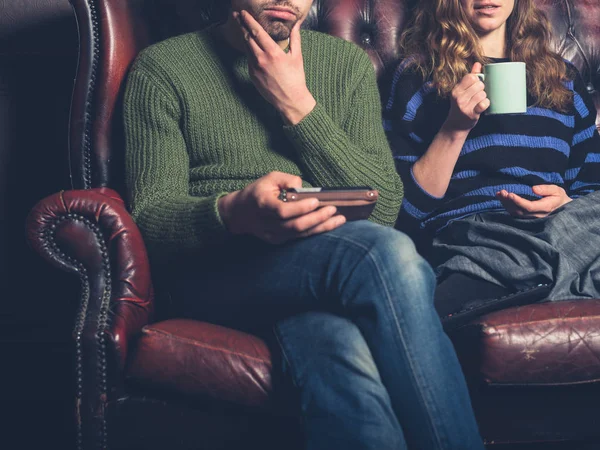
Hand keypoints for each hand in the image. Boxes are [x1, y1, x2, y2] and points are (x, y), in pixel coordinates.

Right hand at [218, 172, 345, 243]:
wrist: (239, 213)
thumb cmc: (257, 192)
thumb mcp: (269, 178)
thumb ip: (287, 179)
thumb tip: (304, 187)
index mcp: (262, 205)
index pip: (283, 211)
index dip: (301, 208)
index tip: (316, 201)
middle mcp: (266, 223)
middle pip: (294, 226)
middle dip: (317, 218)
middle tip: (334, 210)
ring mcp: (272, 235)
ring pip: (299, 234)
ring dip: (321, 227)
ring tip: (339, 219)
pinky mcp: (278, 241)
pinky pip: (299, 237)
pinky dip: (315, 231)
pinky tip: (329, 225)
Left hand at [234, 10, 315, 124]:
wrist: (290, 100)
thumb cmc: (296, 79)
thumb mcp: (297, 56)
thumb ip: (295, 38)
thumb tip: (296, 24)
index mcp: (273, 52)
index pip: (257, 32)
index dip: (248, 20)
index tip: (243, 13)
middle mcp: (261, 59)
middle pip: (247, 38)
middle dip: (241, 25)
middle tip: (236, 15)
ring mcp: (255, 68)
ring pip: (246, 48)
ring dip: (244, 36)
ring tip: (241, 27)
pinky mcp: (252, 76)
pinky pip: (249, 60)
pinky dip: (249, 51)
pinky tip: (250, 46)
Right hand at [442, 63, 489, 133]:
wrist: (455, 125)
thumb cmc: (461, 106)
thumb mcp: (461, 91)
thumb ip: (470, 77)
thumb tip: (477, 64)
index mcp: (456, 90)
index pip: (471, 77)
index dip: (477, 80)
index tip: (475, 86)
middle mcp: (458, 98)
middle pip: (479, 85)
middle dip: (481, 89)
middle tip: (477, 95)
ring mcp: (464, 106)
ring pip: (482, 94)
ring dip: (484, 97)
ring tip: (478, 101)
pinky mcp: (471, 114)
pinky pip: (484, 104)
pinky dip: (486, 104)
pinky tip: (482, 106)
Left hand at [496, 185, 571, 217]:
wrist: (561, 209)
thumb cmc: (558, 198)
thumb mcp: (557, 191)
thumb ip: (546, 189)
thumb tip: (533, 188)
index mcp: (545, 208)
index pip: (529, 207)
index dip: (518, 201)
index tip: (510, 194)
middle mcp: (536, 215)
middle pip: (519, 210)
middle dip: (509, 201)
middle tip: (502, 192)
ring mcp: (530, 218)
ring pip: (515, 213)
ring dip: (506, 203)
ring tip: (500, 193)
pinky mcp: (526, 218)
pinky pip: (514, 213)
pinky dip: (507, 206)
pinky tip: (502, 198)